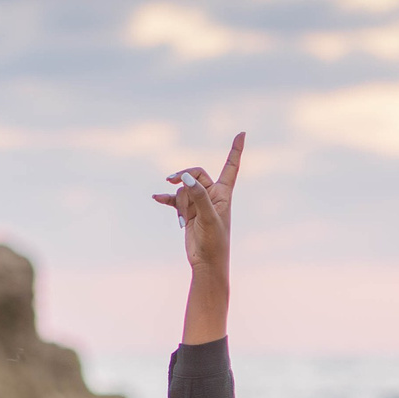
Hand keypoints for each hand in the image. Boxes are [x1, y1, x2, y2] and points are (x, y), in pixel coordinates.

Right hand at [152, 131, 242, 274]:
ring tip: (184, 221)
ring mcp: (199, 203)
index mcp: (224, 194)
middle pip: (196, 174)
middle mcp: (212, 195)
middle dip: (184, 178)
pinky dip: (167, 199)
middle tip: (171, 180)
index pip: (231, 167)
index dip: (235, 150)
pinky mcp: (188, 212)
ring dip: (179, 202)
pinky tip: (157, 198)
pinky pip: (174, 199)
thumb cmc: (215, 243)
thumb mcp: (208, 218)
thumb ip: (198, 196)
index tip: (242, 134)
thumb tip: (186, 179)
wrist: (206, 263)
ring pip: (184, 189)